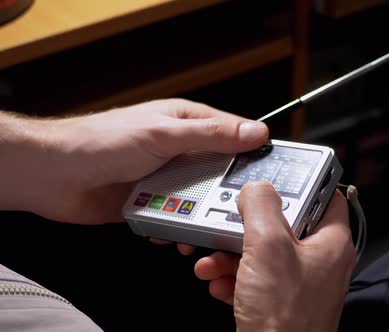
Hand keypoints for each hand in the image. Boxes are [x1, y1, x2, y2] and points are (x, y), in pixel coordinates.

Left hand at [0, 99, 267, 226]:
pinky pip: (176, 218)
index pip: (233, 135)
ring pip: (199, 200)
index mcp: (187, 123)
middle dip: (226, 194)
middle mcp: (179, 150)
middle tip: (236, 212)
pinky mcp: (151, 202)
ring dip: (199, 215)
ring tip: (198, 229)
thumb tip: (255, 132)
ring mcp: (166, 177)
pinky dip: (176, 228)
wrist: (55, 174)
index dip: (252, 153)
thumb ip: (211, 135)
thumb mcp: (165, 134)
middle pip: (220, 174)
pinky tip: (171, 233)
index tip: (269, 176)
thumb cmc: (102, 141)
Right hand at [195, 182, 355, 331]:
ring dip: (232, 255)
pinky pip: (256, 280)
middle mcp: (319, 261)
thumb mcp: (269, 248)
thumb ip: (262, 207)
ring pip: (264, 254)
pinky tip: (218, 285)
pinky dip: (234, 279)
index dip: (300, 184)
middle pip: (284, 225)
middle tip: (228, 224)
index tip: (273, 178)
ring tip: (212, 262)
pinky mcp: (280, 304)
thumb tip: (256, 188)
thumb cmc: (284, 318)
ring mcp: (300, 284)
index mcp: (331, 242)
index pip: (325, 196)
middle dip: (248, 227)